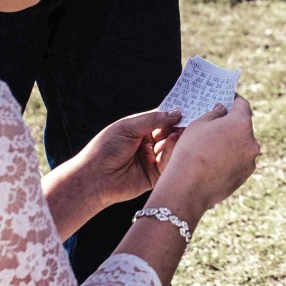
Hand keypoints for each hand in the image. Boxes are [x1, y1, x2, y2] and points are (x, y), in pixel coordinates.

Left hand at [64, 108, 180, 207]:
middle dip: (179, 126)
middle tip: (192, 119)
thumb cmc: (105, 148)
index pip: (161, 120)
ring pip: (171, 147)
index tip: (188, 107)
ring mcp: (151, 160)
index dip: (173, 114)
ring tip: (180, 131)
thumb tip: (177, 112)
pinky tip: (172, 142)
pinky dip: (172, 151)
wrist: (94, 178)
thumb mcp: (128, 127)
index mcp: (139, 130)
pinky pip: (168, 163)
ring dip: (176, 138)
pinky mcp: (155, 176)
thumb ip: (153, 119)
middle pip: (170, 133)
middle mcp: (147, 144)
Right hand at [150, 96, 259, 217]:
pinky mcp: (246, 175)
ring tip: (213, 146)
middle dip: (231, 124)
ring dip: (232, 143)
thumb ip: (214, 113)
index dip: (234, 100)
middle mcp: (251, 141)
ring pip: (242, 145)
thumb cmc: (191, 151)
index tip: (227, 99)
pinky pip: (240, 161)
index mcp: (241, 123)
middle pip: (243, 126)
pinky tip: (215, 162)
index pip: (242, 105)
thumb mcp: (198, 125)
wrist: (189, 186)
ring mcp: (250, 160)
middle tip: (216, 124)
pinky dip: (231, 159)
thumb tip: (222, 108)